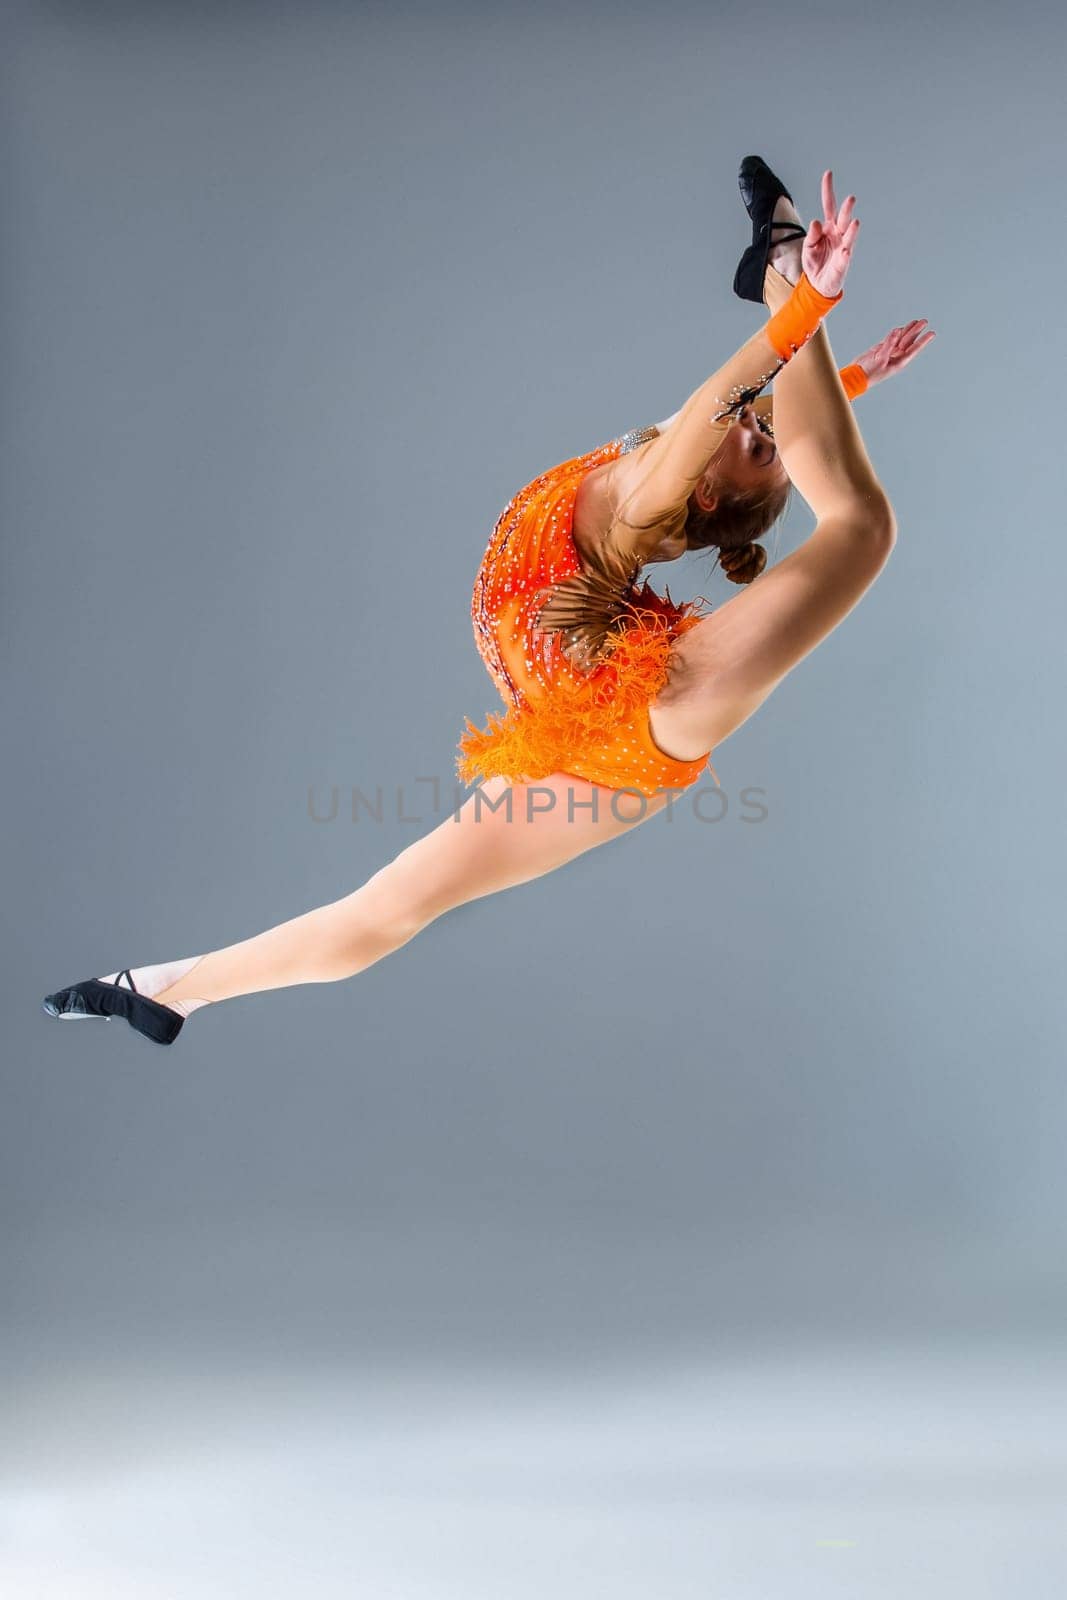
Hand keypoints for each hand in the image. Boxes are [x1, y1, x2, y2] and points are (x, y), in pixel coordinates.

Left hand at [802, 170, 859, 298]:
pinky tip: (846, 250)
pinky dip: (845, 254)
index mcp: (828, 227)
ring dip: (852, 229)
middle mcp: (838, 234)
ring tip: (854, 221)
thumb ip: (811, 235)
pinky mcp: (842, 263)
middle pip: (843, 218)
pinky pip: (844, 258)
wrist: (817, 285)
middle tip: (851, 199)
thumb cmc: (815, 263)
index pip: (829, 205)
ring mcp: (842, 248)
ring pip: (849, 236)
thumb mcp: (808, 248)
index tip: (828, 174)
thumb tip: (815, 222)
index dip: (828, 190)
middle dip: (847, 209)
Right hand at [854, 319, 936, 385]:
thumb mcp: (881, 358)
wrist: (856, 376)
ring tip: (916, 322)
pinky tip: (900, 329)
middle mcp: (896, 357)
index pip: (914, 348)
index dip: (923, 340)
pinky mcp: (881, 350)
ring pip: (901, 339)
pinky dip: (895, 334)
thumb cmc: (869, 373)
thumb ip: (889, 343)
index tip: (932, 333)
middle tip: (924, 321)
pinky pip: (891, 340)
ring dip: (908, 331)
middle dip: (916, 331)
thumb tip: (897, 331)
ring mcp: (889, 353)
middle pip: (909, 341)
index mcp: (900, 362)